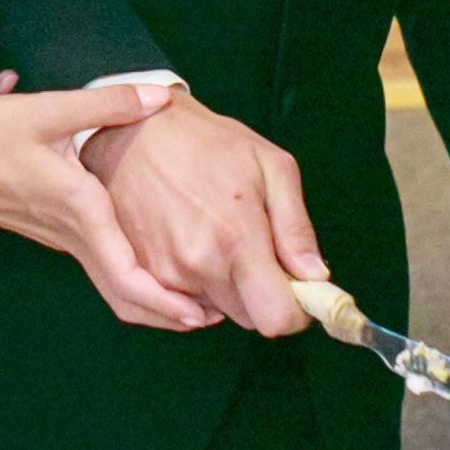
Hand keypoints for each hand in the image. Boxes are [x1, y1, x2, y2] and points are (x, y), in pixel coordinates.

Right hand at [0, 84, 212, 331]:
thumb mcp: (47, 109)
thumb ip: (108, 103)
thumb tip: (160, 96)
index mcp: (81, 210)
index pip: (126, 276)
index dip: (166, 301)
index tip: (200, 312)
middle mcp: (75, 235)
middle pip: (125, 297)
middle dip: (170, 313)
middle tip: (213, 315)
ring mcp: (64, 240)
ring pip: (112, 288)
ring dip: (152, 300)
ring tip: (195, 298)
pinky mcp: (58, 234)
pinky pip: (101, 271)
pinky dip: (132, 282)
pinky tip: (155, 267)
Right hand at [80, 93, 322, 335]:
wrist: (133, 131)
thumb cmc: (206, 142)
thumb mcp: (270, 165)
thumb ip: (296, 227)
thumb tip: (315, 276)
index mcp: (235, 241)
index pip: (276, 319)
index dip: (295, 311)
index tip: (297, 289)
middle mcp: (197, 268)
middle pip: (247, 318)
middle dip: (260, 294)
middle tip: (255, 250)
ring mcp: (163, 276)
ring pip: (214, 312)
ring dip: (226, 289)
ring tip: (217, 238)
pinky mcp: (139, 276)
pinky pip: (181, 304)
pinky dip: (194, 286)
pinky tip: (192, 245)